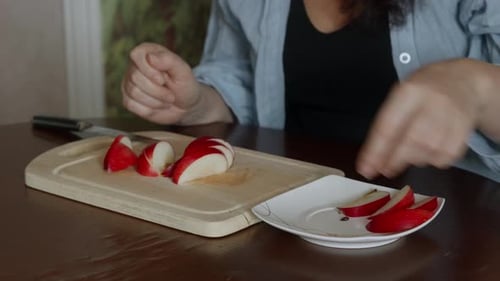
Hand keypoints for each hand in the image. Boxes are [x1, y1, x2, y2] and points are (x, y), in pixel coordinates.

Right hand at [121, 42, 199, 123]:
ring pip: (134, 92)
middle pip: (135, 77)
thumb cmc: (184, 85)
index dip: (150, 70)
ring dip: (156, 101)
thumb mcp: (183, 71)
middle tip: (171, 95)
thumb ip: (169, 60)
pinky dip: (149, 109)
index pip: (136, 55)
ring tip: (167, 100)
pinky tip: (158, 105)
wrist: (186, 106)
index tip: (163, 80)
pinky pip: (131, 105)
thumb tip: (150, 57)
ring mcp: (128, 83)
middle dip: (158, 90)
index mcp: (146, 52)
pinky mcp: (128, 100)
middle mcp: (134, 66)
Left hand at [356, 59, 498, 178]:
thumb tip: (373, 157)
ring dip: (410, 160)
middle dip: (392, 160)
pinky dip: (429, 160)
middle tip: (383, 170)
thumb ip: (387, 122)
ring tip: (409, 149)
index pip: (388, 126)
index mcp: (411, 92)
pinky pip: (441, 160)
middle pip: (409, 142)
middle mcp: (433, 105)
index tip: (365, 168)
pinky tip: (428, 148)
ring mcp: (451, 120)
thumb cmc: (424, 91)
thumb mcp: (401, 94)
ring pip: (425, 154)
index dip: (375, 151)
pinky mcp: (463, 135)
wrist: (464, 82)